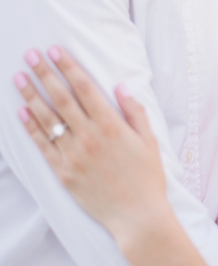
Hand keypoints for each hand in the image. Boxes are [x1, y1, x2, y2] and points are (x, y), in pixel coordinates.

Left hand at [13, 47, 167, 240]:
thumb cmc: (147, 177)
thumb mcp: (150, 141)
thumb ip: (135, 112)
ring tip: (19, 77)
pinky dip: (30, 127)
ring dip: (31, 95)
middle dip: (44, 73)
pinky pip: (42, 144)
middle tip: (30, 55)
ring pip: (46, 119)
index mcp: (111, 126)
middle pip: (61, 98)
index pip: (84, 88)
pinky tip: (21, 111)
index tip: (55, 51)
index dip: (68, 67)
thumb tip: (121, 87)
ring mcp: (72, 154)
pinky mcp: (62, 172)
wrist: (137, 215)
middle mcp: (89, 137)